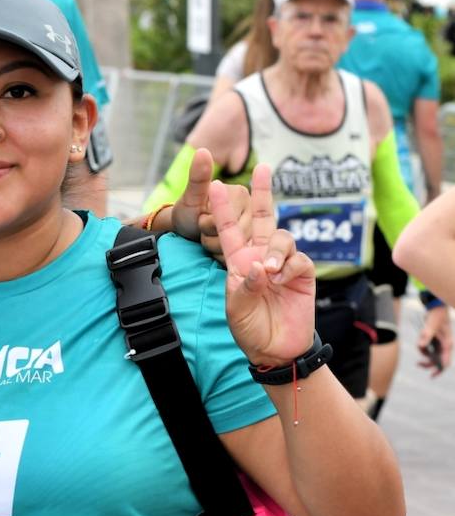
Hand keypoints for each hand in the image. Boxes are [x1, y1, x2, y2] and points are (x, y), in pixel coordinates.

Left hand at [170, 148, 250, 260]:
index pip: (226, 221)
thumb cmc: (189, 214)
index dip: (208, 226)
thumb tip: (203, 150)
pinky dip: (225, 259)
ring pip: (238, 252)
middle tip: (203, 232)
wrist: (187, 233)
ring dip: (217, 252)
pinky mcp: (255, 248)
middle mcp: (253, 211)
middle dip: (212, 239)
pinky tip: (219, 253)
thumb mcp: (191, 198)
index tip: (200, 219)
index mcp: (241, 195)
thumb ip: (197, 177)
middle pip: (236, 238)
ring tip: (209, 241)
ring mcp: (257, 231)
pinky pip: (241, 260)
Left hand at [208, 164, 316, 366]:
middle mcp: (260, 257)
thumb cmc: (249, 328)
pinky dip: (290, 266)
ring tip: (270, 271)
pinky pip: (299, 259)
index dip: (222, 207)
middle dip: (262, 192)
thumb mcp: (236, 309)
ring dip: (276, 250)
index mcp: (238, 261)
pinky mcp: (302, 274)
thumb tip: (259, 266)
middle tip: (262, 167)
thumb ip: (244, 287)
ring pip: (283, 237)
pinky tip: (282, 281)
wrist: (274, 348)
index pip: (229, 229)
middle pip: (263, 218)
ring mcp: (283, 264)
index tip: (214, 184)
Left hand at [417, 305, 451, 376]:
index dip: (440, 368)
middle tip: (420, 366)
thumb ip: (426, 336)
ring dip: (425, 358)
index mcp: (447, 344)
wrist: (436, 309)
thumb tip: (420, 347)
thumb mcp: (430, 326)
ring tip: (418, 360)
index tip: (433, 374)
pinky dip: (423, 351)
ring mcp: (441, 345)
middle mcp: (445, 346)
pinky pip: (429, 351)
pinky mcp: (436, 343)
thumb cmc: (436, 317)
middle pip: (439, 361)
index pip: (446, 361)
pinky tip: (420, 345)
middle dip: (430, 365)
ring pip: (434, 357)